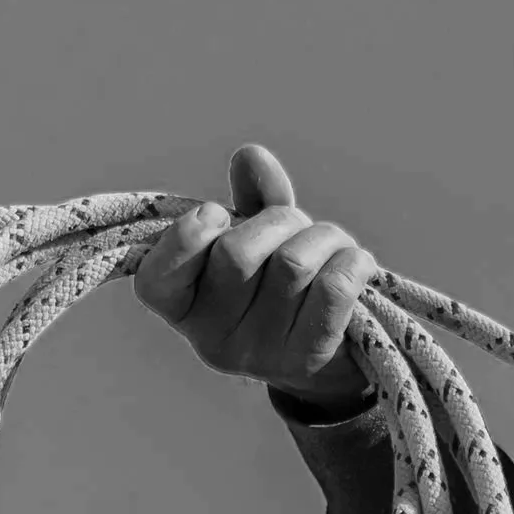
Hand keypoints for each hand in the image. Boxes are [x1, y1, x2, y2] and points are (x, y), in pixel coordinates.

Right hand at [132, 145, 376, 409]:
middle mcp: (212, 339)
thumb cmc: (283, 287)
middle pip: (237, 254)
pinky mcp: (308, 358)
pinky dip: (351, 260)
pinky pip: (333, 288)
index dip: (187, 236)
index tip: (215, 212)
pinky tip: (356, 262)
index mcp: (183, 308)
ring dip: (322, 236)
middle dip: (278, 220)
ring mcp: (259, 354)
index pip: (156, 280)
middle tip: (296, 224)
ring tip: (330, 242)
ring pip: (292, 264)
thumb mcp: (260, 239)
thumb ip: (251, 198)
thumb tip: (250, 156)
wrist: (331, 357)